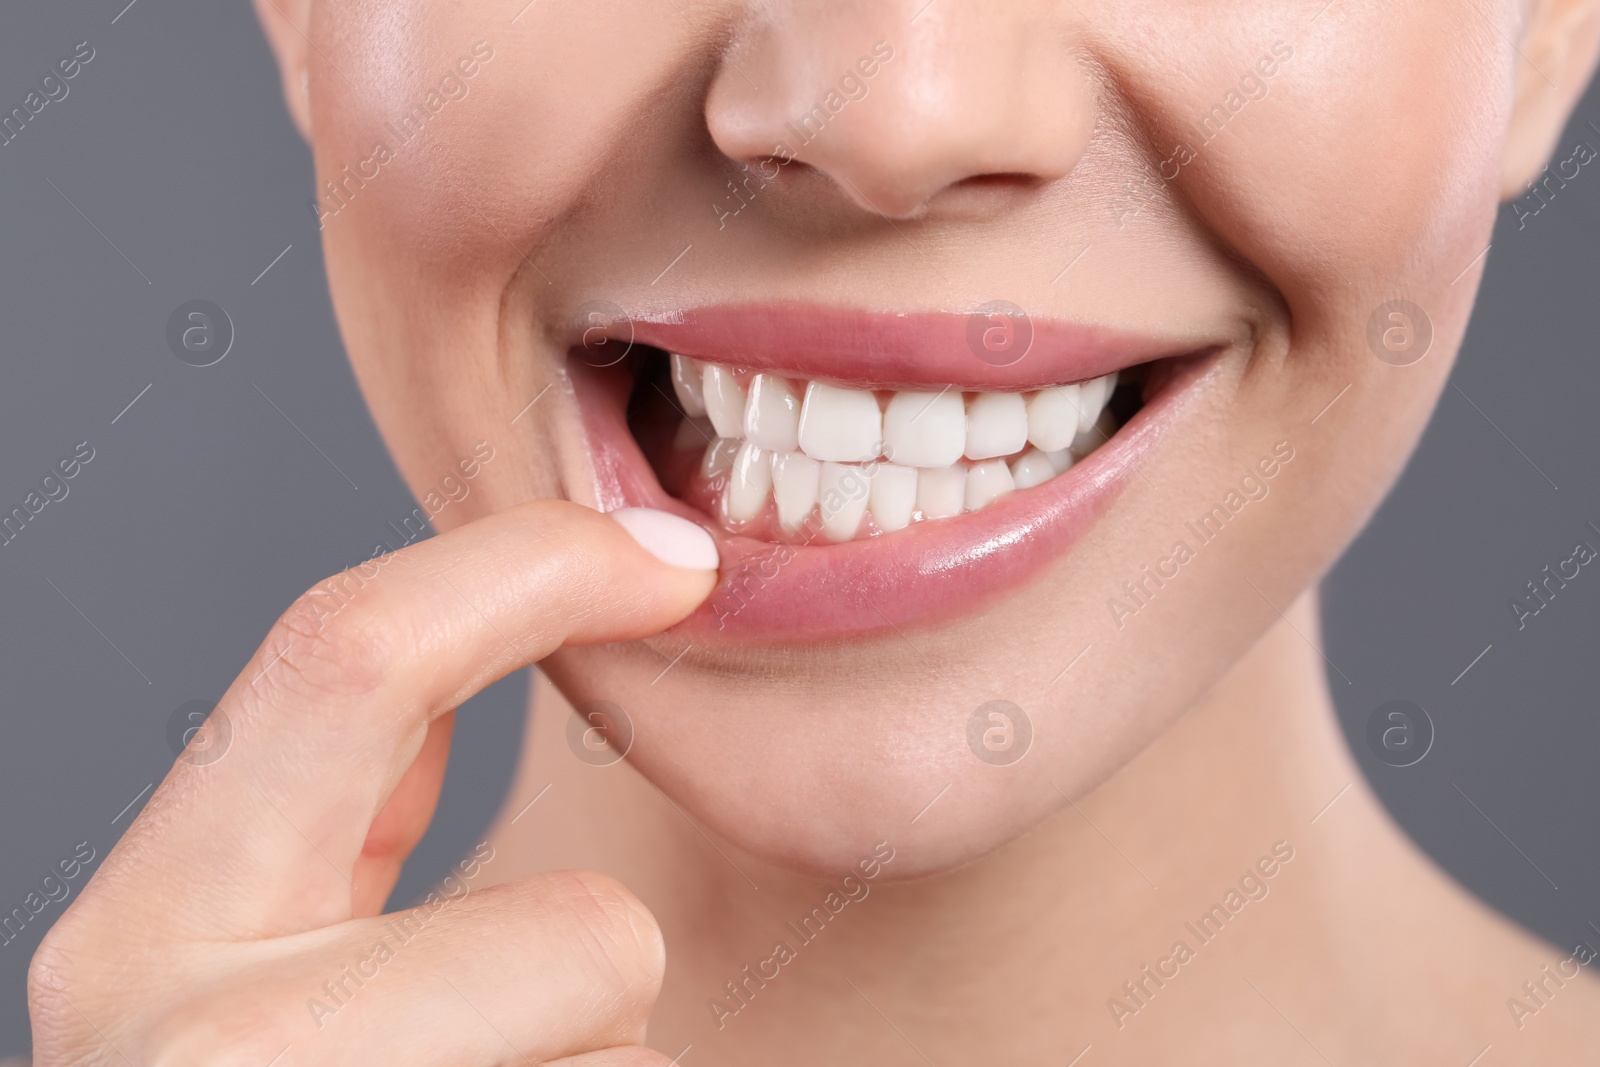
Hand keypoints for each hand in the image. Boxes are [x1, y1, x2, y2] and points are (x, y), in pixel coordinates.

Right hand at [27, 502, 717, 1065]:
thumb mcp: (307, 936)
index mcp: (157, 931)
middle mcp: (180, 1051)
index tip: (681, 561)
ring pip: (620, 1056)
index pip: (344, 658)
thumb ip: (369, 803)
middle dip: (610, 985)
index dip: (534, 567)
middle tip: (560, 1017)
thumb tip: (554, 602)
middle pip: (582, 945)